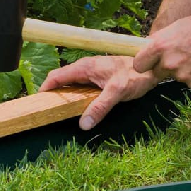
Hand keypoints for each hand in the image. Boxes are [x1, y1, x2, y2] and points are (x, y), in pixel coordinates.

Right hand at [39, 56, 160, 129]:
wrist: (153, 66)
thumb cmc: (136, 75)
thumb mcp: (117, 92)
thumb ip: (100, 107)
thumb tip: (84, 125)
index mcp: (84, 68)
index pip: (56, 77)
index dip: (44, 89)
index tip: (37, 103)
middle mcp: (85, 68)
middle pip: (61, 81)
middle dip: (52, 94)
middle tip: (47, 111)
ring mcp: (92, 72)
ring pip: (71, 84)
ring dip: (64, 96)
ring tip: (59, 112)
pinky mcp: (99, 78)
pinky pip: (81, 87)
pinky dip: (75, 96)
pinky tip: (79, 107)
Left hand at [133, 10, 190, 87]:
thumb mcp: (177, 26)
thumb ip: (160, 41)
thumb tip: (147, 49)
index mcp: (161, 46)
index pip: (138, 64)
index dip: (144, 62)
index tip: (148, 61)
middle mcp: (169, 63)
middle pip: (157, 72)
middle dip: (164, 66)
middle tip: (180, 55)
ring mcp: (183, 76)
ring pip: (176, 76)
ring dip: (183, 70)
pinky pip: (190, 81)